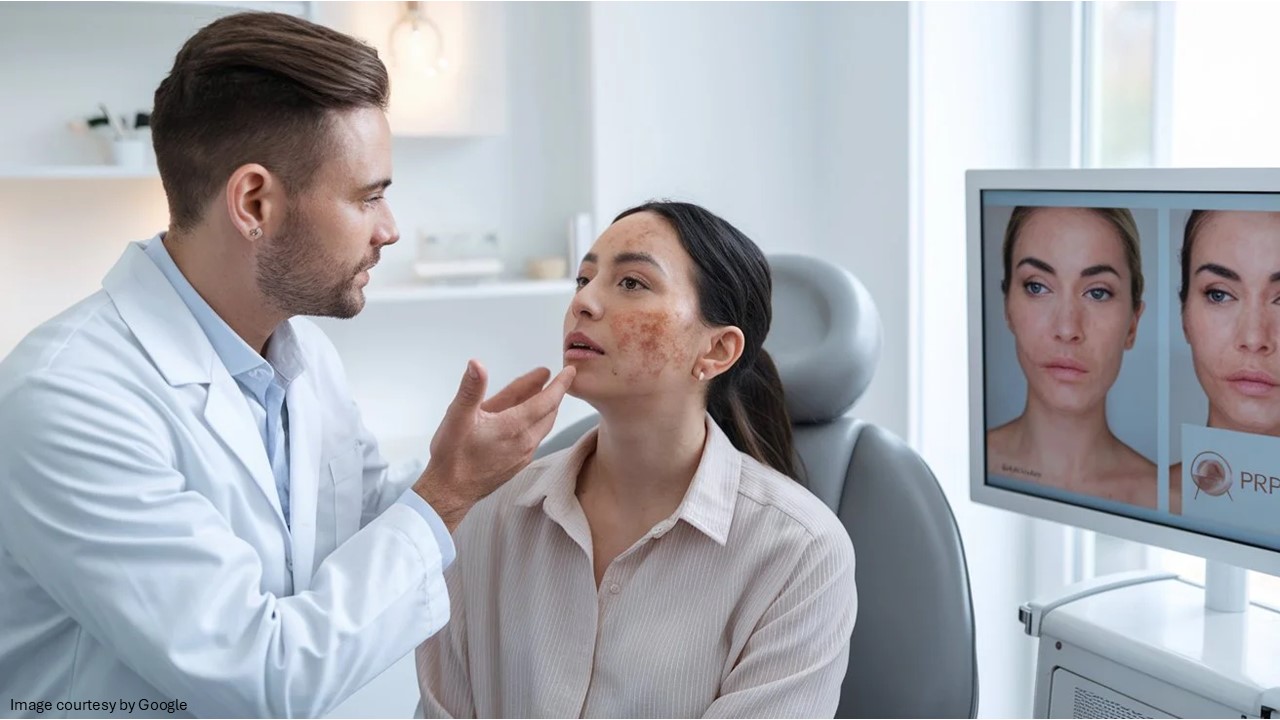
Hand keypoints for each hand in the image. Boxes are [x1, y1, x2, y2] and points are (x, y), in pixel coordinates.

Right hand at [413, 360, 575, 530]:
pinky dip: (537, 422)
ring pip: (543, 426)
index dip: (560, 384)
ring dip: (546, 408)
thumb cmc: (452, 456)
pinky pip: (535, 437)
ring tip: (543, 393)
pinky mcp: (519, 463)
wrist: (450, 492)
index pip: (547, 401)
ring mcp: (524, 454)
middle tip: (557, 378)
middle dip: (554, 393)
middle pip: (549, 412)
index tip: (570, 371)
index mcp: (513, 426)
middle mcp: (525, 441)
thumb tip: (477, 365)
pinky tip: (527, 418)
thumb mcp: (457, 417)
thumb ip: (471, 389)